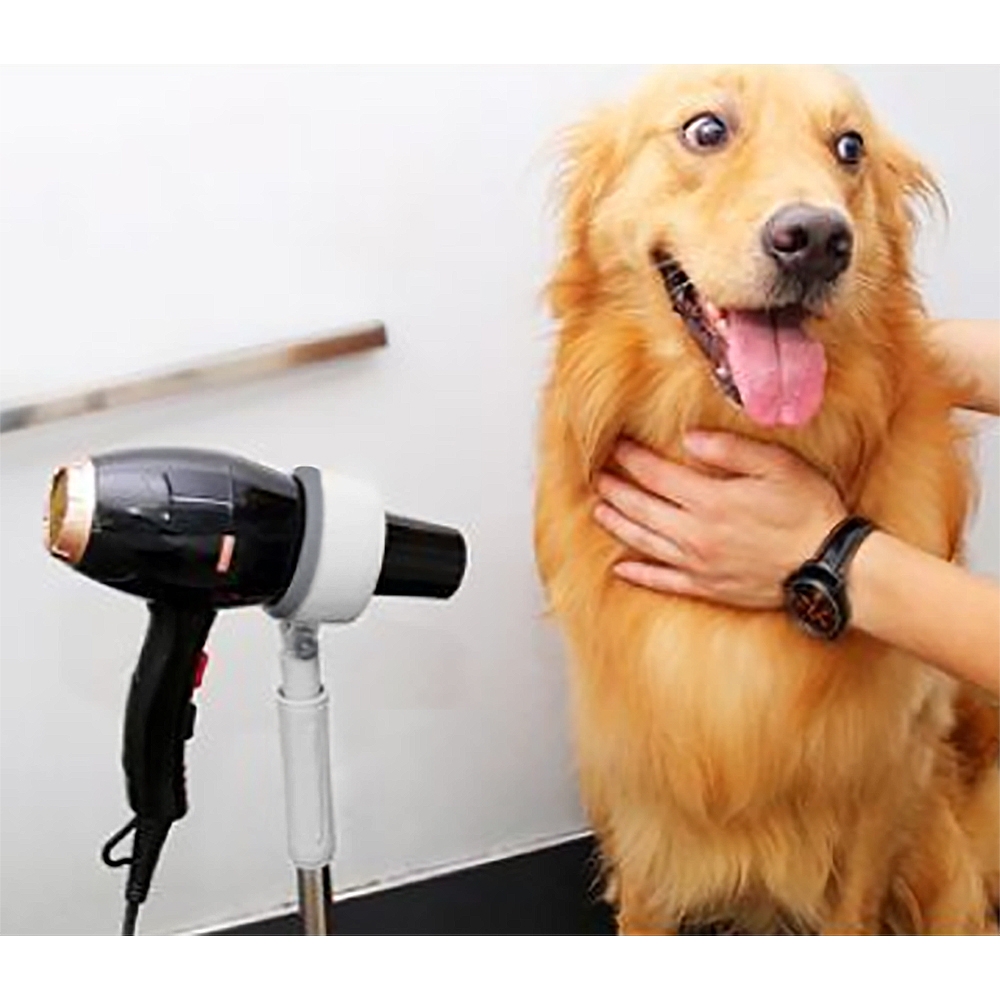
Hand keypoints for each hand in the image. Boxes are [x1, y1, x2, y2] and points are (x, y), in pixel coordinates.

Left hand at [593, 432, 847, 608]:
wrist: (830, 567)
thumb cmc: (808, 511)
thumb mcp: (777, 466)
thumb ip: (730, 450)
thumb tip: (689, 439)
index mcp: (710, 500)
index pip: (656, 475)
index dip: (632, 459)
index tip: (616, 446)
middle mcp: (695, 534)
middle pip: (642, 508)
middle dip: (616, 490)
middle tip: (597, 477)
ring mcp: (699, 565)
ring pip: (645, 543)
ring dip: (619, 525)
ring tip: (600, 511)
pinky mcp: (708, 588)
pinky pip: (663, 582)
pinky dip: (639, 574)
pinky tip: (621, 568)